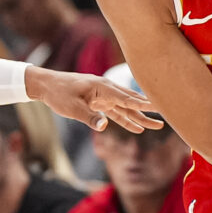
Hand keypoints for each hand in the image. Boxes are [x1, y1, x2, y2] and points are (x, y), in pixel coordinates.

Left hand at [25, 68, 162, 132]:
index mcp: (102, 87)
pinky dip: (126, 119)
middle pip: (131, 103)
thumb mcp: (72, 108)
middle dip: (148, 112)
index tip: (159, 106)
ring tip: (156, 126)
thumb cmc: (59, 94)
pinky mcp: (99, 102)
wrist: (47, 85)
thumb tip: (104, 126)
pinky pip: (116, 112)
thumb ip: (90, 117)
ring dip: (139, 117)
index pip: (127, 98)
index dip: (143, 104)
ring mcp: (104, 96)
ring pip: (125, 108)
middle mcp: (106, 90)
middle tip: (164, 120)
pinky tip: (136, 127)